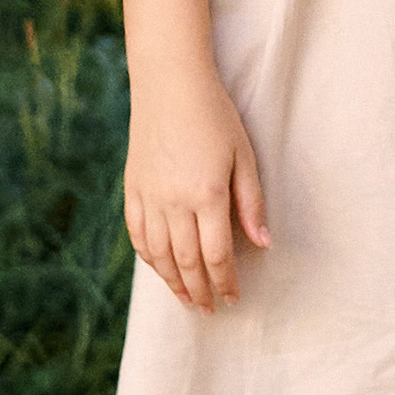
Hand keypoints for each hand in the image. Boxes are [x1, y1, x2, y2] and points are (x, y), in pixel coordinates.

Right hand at [124, 72, 269, 311]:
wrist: (169, 84)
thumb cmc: (215, 116)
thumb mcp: (244, 155)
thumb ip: (251, 202)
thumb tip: (262, 244)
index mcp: (207, 194)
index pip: (216, 255)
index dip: (225, 281)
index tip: (233, 299)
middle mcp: (174, 202)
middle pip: (187, 261)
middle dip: (201, 290)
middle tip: (211, 310)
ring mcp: (149, 197)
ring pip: (158, 255)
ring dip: (173, 282)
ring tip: (188, 300)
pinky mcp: (132, 189)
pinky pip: (137, 234)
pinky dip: (149, 258)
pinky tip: (160, 269)